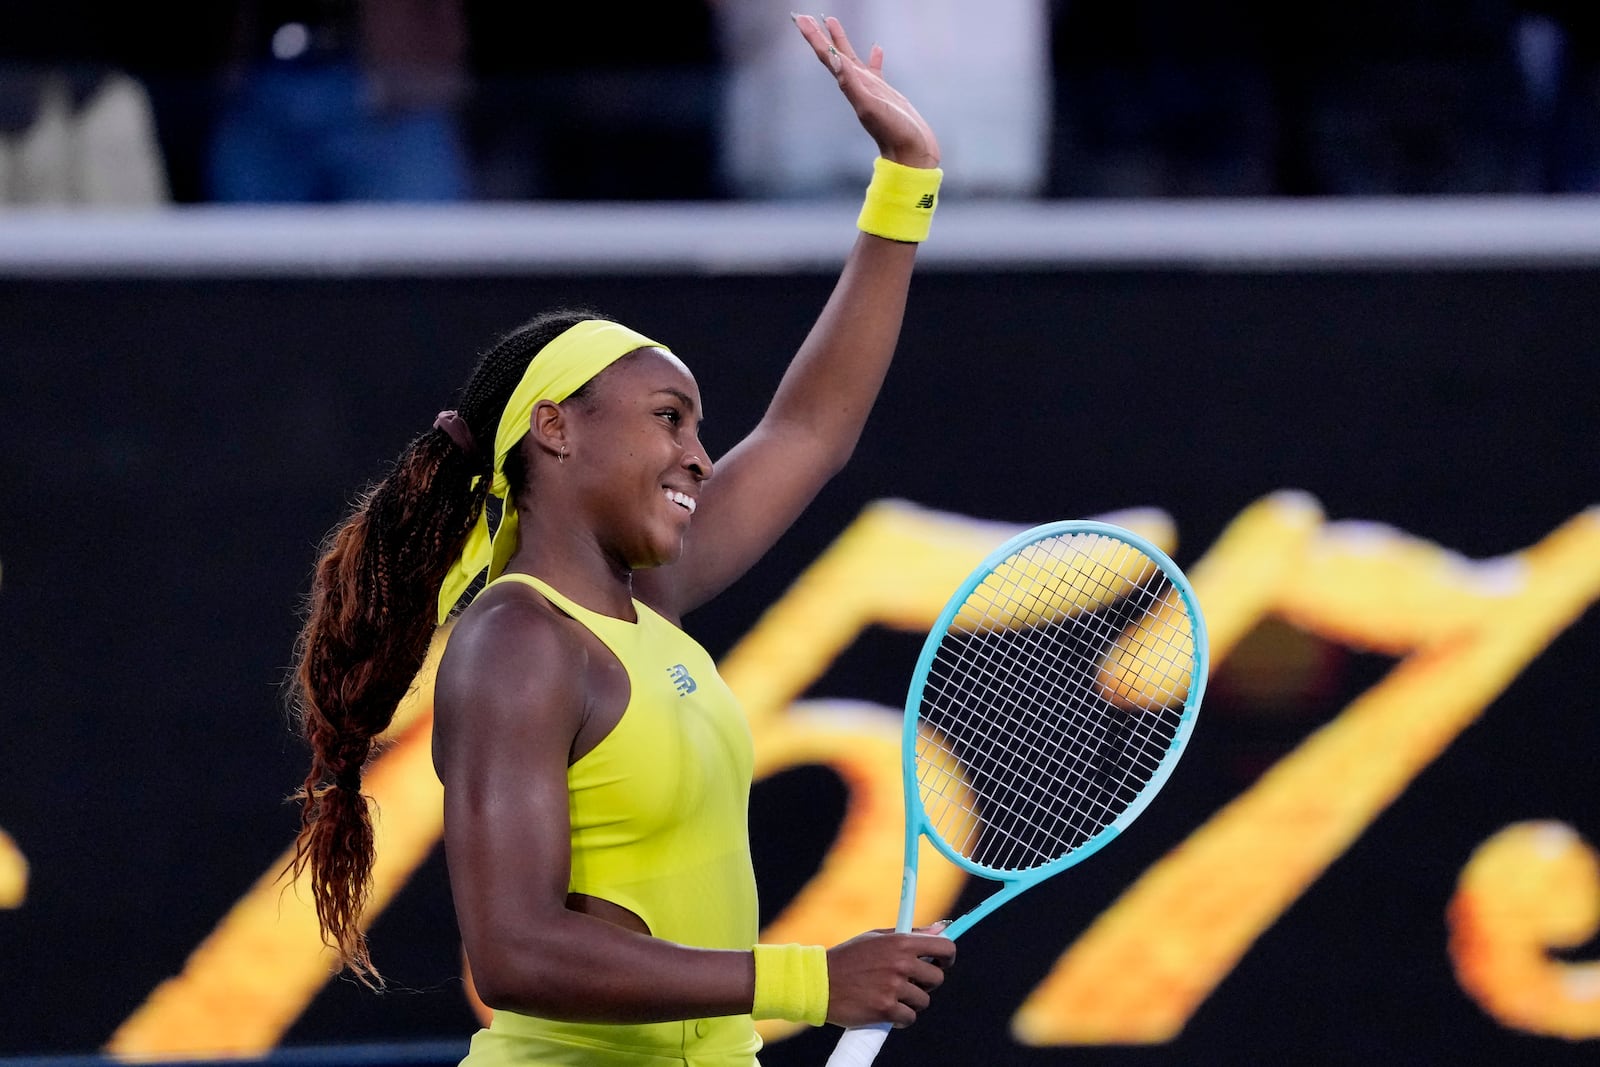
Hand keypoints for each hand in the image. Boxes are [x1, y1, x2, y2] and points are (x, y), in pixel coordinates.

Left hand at [793, 14, 940, 169]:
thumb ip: (852, 84)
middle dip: (819, 35)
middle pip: (833, 55)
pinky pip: (875, 70)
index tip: (801, 19)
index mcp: (850, 86)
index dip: (814, 38)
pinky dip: (874, 58)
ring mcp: (870, 89)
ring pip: (850, 58)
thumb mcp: (871, 106)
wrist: (910, 152)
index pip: (828, 57)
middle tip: (805, 16)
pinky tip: (876, 48)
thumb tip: (835, 60)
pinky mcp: (884, 93)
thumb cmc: (893, 132)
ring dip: (840, 41)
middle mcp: (856, 86)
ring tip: (831, 21)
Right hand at [824, 923, 955, 1027]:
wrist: (819, 982)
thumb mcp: (877, 938)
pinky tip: (886, 1010)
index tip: (942, 963)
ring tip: (891, 996)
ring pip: (923, 1000)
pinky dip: (900, 1018)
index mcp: (900, 942)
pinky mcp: (886, 1009)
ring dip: (911, 1002)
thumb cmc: (849, 958)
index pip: (944, 947)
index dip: (948, 957)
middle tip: (908, 983)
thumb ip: (911, 934)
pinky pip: (909, 1018)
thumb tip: (943, 926)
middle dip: (926, 983)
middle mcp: (900, 963)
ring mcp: (894, 987)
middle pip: (937, 978)